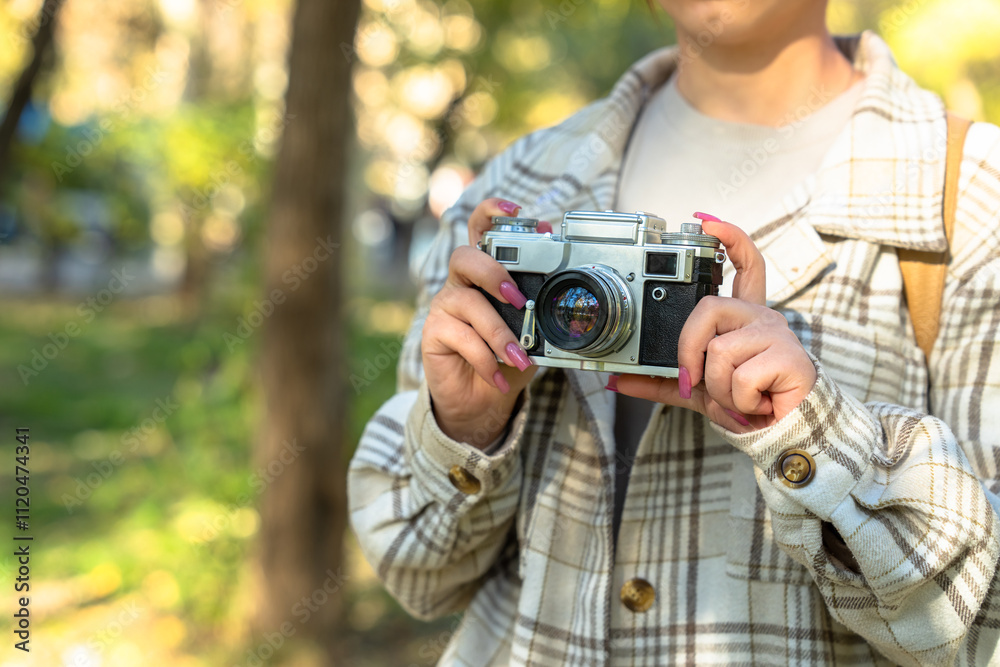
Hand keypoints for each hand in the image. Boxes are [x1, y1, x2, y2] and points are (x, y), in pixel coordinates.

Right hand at [422, 198, 540, 445]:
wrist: (482, 400)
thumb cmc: (507, 358)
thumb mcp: (533, 332)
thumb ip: (540, 307)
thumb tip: (564, 296)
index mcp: (486, 272)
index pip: (481, 229)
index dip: (493, 212)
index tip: (517, 210)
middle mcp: (462, 282)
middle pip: (465, 257)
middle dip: (492, 273)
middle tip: (517, 298)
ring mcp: (445, 305)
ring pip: (466, 302)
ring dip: (497, 331)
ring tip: (518, 356)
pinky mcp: (433, 332)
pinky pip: (460, 336)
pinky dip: (484, 358)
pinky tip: (497, 375)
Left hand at [615, 215, 816, 431]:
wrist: (781, 435)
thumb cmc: (746, 405)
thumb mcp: (695, 390)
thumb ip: (660, 381)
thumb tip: (616, 381)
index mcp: (742, 319)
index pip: (745, 265)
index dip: (730, 238)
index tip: (708, 221)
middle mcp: (762, 317)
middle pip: (710, 308)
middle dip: (690, 349)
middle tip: (696, 379)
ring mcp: (777, 335)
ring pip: (719, 350)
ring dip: (718, 387)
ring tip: (736, 398)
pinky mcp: (790, 358)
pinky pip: (740, 376)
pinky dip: (737, 400)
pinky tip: (755, 403)